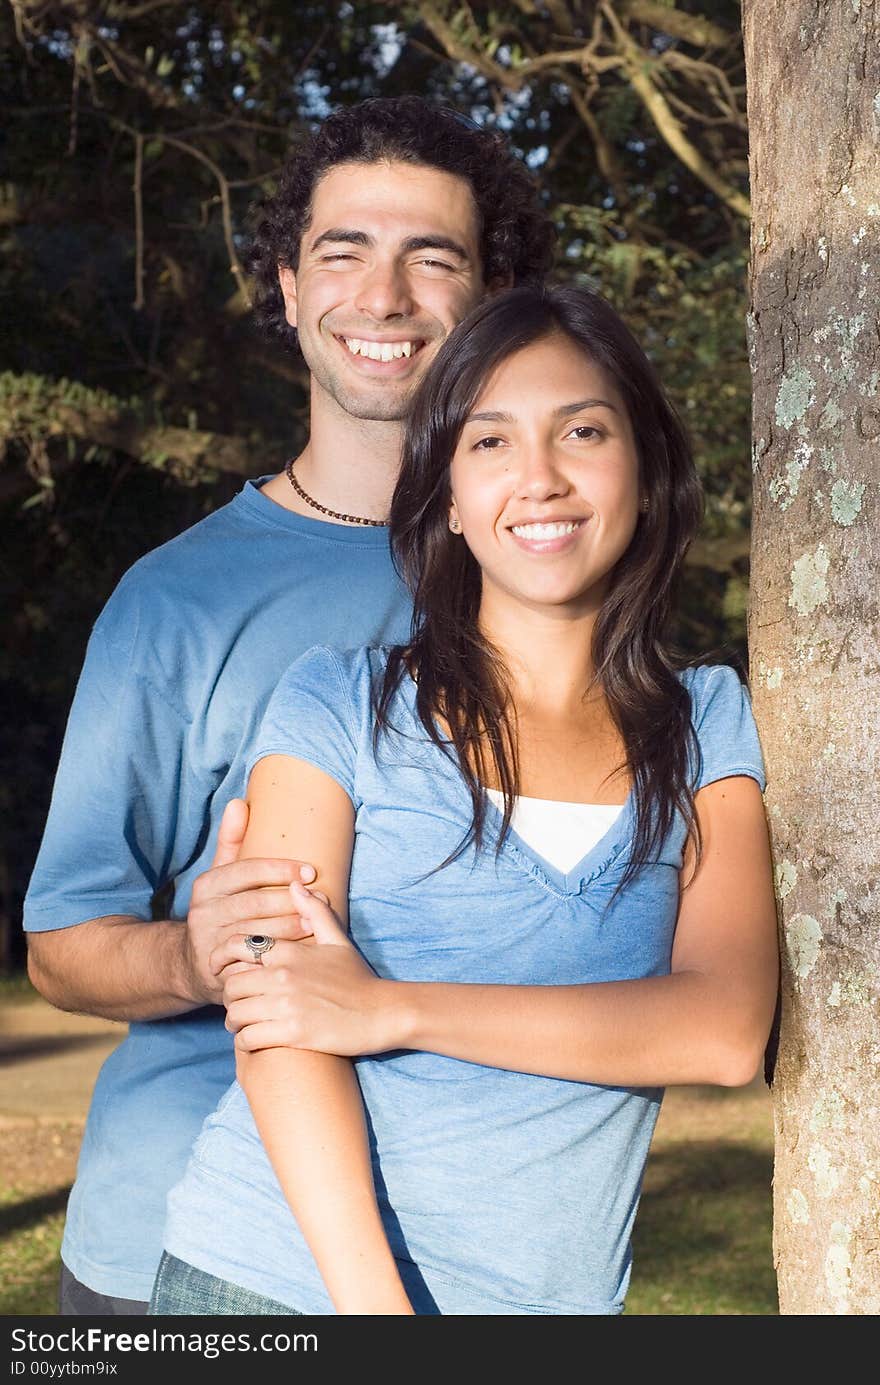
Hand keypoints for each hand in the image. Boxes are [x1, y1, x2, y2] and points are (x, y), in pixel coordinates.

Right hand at [181, 800, 316, 1005]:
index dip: (279, 869)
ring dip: (290, 929)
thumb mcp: (221, 876)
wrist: (192, 963)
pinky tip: (300, 953)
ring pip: (255, 934)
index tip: (310, 872)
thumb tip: (238, 802)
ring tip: (317, 924)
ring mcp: (209, 944)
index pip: (246, 871)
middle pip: (253, 904)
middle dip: (291, 901)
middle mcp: (203, 913)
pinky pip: (252, 962)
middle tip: (322, 900)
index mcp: (207, 885)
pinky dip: (277, 956)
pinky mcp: (218, 971)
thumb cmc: (220, 911)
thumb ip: (231, 841)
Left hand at [221, 882, 397, 1056]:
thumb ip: (314, 911)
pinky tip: (254, 1040)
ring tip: (242, 1025)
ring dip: (235, 1022)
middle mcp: (284, 975)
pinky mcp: (293, 1033)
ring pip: (235, 1013)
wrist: (382, 1013)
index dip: (223, 960)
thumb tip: (295, 885)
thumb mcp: (338, 940)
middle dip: (229, 997)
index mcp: (291, 951)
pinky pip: (248, 1038)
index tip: (224, 971)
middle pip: (231, 985)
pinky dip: (245, 1041)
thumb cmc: (358, 978)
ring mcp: (287, 1005)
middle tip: (237, 1004)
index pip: (237, 947)